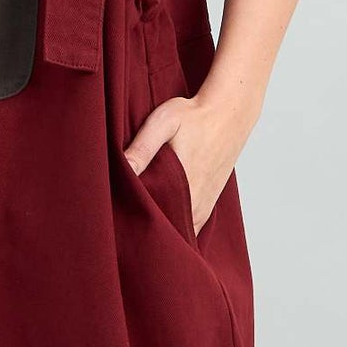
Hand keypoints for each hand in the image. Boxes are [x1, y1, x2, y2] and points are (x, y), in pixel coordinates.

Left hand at [122, 88, 249, 234]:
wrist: (230, 113)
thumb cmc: (195, 116)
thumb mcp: (164, 122)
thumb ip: (143, 146)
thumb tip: (123, 168)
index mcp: (181, 186)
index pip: (152, 220)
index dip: (132, 222)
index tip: (116, 217)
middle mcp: (195, 204)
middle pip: (164, 232)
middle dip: (143, 230)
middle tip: (122, 222)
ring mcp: (203, 208)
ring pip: (177, 233)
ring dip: (160, 230)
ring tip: (137, 220)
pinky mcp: (207, 206)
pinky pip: (189, 228)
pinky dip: (175, 227)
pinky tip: (158, 217)